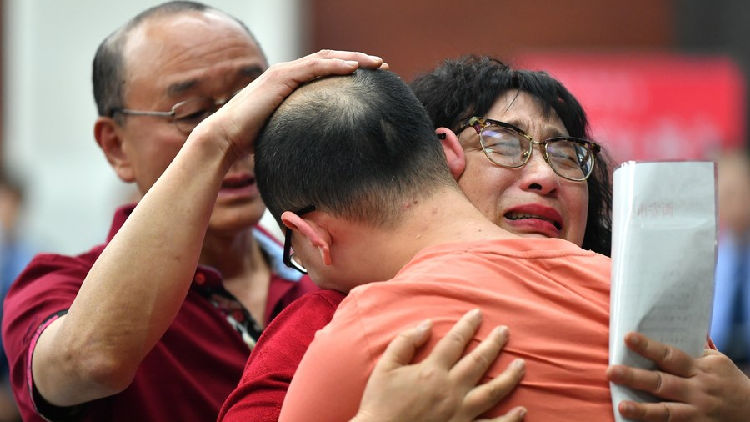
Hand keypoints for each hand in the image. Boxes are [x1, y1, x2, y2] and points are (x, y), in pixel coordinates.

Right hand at [195, 49, 384, 157]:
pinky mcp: (280, 78)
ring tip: (376, 64)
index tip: (371, 78)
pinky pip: (314, 67)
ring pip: (325, 58)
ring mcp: (283, 73)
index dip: (348, 70)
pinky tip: (354, 69)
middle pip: (329, 59)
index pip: (324, 70)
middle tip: (382, 66)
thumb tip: (319, 149)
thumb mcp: (284, 132)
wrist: (225, 138)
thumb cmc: (251, 141)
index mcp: (289, 83)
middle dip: (357, 60)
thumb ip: (299, 131)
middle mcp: (287, 73)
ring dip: (353, 59)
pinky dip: (335, 65)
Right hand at [351, 309, 525, 421]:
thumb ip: (405, 342)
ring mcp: (461, 412)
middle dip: (494, 343)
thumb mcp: (385, 367)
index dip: (468, 325)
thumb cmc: (380, 403)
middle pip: (479, 361)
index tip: (478, 314)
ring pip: (493, 391)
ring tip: (521, 364)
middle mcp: (451, 389)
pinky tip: (522, 411)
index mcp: (432, 371)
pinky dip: (510, 419)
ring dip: (510, 376)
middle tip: (505, 331)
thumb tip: (426, 324)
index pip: (456, 341)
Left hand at [607, 332, 749, 420]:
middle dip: (636, 377)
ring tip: (622, 406)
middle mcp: (697, 390)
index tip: (627, 337)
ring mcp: (697, 412)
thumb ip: (694, 351)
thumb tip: (667, 329)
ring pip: (667, 412)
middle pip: (662, 383)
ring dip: (643, 410)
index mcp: (700, 369)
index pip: (671, 355)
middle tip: (611, 371)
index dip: (648, 347)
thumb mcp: (717, 363)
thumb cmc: (730, 383)